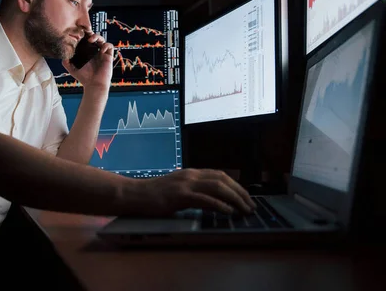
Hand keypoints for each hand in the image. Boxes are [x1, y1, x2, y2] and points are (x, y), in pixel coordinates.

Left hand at [63, 32, 113, 89]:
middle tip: (85, 33)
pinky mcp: (108, 56)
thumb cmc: (84, 78)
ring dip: (97, 36)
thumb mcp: (72, 68)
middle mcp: (94, 51)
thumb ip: (66, 61)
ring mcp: (101, 53)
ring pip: (102, 39)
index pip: (85, 40)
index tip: (79, 33)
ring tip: (91, 40)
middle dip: (90, 33)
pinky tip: (101, 50)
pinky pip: (110, 46)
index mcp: (87, 52)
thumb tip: (62, 54)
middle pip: (94, 37)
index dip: (83, 35)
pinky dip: (106, 45)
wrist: (94, 85)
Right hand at [129, 168, 256, 215]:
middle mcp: (191, 175)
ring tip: (244, 210)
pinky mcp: (180, 195)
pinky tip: (228, 212)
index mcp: (191, 173)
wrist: (135, 194)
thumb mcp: (177, 189)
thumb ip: (193, 191)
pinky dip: (219, 205)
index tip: (246, 197)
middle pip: (223, 179)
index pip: (220, 175)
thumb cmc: (154, 195)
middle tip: (250, 205)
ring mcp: (185, 184)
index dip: (236, 185)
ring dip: (234, 199)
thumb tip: (212, 200)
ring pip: (218, 187)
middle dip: (240, 192)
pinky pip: (205, 199)